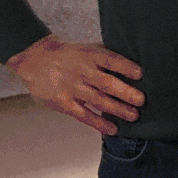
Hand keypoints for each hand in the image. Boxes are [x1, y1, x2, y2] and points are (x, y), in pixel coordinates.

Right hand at [6, 35, 143, 136]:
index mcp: (89, 55)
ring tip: (133, 116)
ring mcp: (71, 88)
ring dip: (117, 110)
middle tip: (142, 100)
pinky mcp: (63, 103)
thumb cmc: (69, 56)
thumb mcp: (87, 49)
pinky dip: (99, 123)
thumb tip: (136, 66)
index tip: (141, 74)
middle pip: (106, 83)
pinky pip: (84, 115)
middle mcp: (81, 71)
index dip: (126, 67)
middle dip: (126, 93)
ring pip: (98, 101)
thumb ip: (107, 56)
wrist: (36, 60)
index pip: (110, 60)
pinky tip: (113, 129)